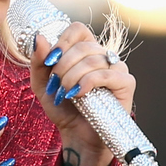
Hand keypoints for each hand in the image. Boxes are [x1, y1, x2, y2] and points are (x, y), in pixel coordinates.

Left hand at [30, 23, 135, 165]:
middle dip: (62, 65)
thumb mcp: (42, 84)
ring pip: (92, 59)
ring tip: (65, 94)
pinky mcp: (126, 83)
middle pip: (83, 45)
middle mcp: (103, 55)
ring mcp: (116, 68)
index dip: (62, 41)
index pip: (77, 29)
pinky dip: (87, 83)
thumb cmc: (62, 108)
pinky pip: (106, 74)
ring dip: (72, 77)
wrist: (76, 135)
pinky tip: (79, 95)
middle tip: (55, 84)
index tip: (50, 61)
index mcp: (84, 51)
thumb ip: (39, 61)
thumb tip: (40, 37)